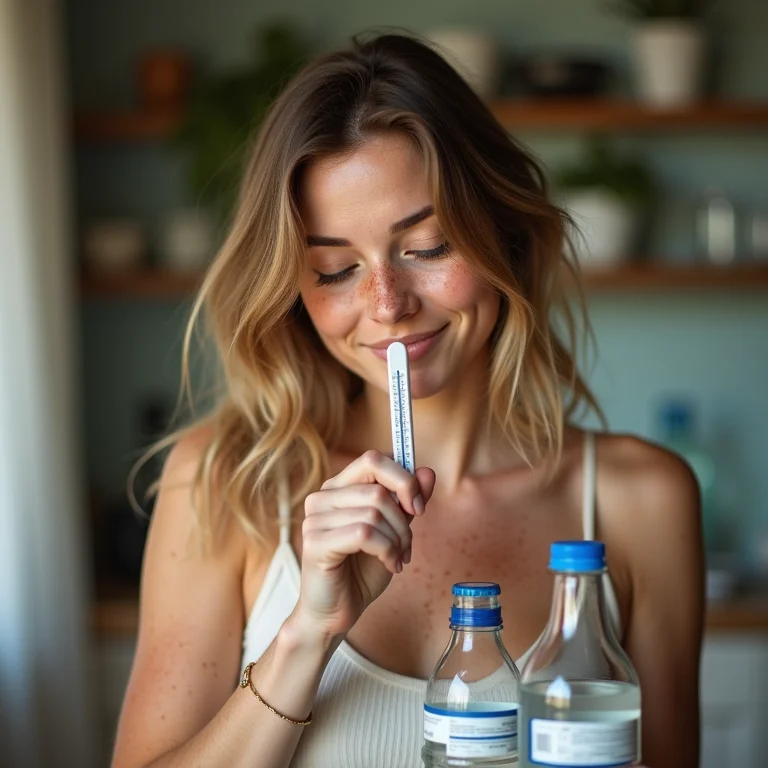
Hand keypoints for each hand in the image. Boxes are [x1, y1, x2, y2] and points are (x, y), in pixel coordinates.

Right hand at [295, 450, 435, 639]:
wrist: (337, 612)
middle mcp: (322, 498)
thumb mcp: (393, 532)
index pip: (372, 460)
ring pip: (374, 512)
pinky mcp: (315, 542)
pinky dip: (386, 550)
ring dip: (397, 539)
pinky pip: (364, 533)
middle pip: (377, 488)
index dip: (402, 479)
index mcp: (338, 488)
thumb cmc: (361, 571)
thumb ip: (406, 502)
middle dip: (403, 519)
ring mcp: (315, 519)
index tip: (417, 506)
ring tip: (398, 558)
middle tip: (407, 544)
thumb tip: (427, 472)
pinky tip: (390, 565)